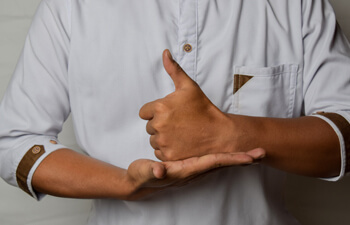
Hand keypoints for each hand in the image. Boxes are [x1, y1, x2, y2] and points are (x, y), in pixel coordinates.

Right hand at [126, 148, 264, 199]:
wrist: (139, 182)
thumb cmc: (141, 176)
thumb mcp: (144, 173)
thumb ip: (152, 171)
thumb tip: (161, 170)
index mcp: (187, 169)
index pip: (214, 162)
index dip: (232, 159)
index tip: (250, 157)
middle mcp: (194, 169)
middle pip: (223, 163)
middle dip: (243, 158)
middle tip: (262, 151)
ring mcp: (194, 167)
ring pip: (219, 161)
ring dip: (236, 156)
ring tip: (253, 151)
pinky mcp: (191, 163)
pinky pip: (212, 159)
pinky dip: (225, 154)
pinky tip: (230, 149)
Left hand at [139, 49, 233, 160]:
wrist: (219, 133)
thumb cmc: (203, 109)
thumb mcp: (189, 86)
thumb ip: (173, 69)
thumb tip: (164, 53)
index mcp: (160, 108)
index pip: (144, 112)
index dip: (156, 112)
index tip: (171, 114)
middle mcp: (158, 125)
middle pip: (149, 127)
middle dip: (160, 125)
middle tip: (178, 124)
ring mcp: (163, 142)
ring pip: (154, 140)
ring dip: (163, 138)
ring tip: (180, 134)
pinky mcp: (168, 156)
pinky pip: (159, 153)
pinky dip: (167, 150)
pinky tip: (180, 144)